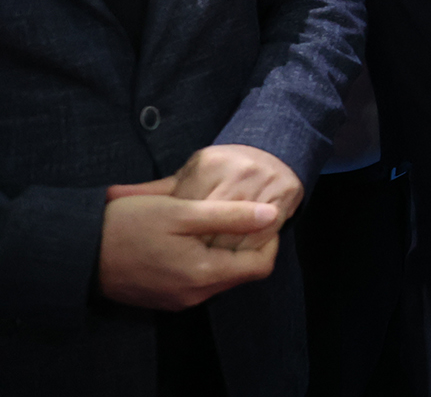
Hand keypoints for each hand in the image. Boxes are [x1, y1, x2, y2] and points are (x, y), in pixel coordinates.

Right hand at [97, 192, 280, 309]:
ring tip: (215, 221)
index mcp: (203, 274)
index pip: (261, 266)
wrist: (77, 253)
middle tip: (240, 213)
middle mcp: (194, 295)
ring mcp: (178, 300)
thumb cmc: (127, 226)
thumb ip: (230, 215)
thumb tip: (271, 214)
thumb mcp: (181, 211)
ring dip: (224, 251)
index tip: (263, 215)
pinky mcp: (163, 298)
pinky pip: (198, 281)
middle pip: (242, 272)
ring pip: (220, 276)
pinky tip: (191, 238)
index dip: (269, 239)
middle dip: (247, 244)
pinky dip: (204, 261)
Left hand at [160, 145, 303, 250]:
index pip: (190, 212)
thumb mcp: (189, 173)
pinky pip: (263, 235)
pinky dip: (248, 250)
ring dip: (225, 254)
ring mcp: (265, 183)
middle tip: (190, 263)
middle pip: (215, 227)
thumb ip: (156, 189)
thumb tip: (112, 195)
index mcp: (209, 165)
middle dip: (202, 249)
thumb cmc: (224, 167)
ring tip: (210, 263)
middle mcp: (240, 171)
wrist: (274, 150)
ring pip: (240, 235)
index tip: (175, 248)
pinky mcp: (284, 195)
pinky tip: (235, 254)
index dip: (182, 235)